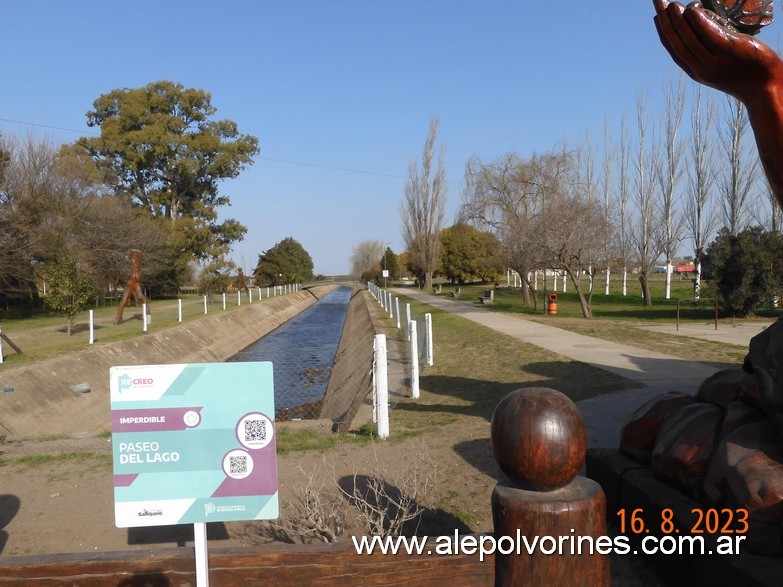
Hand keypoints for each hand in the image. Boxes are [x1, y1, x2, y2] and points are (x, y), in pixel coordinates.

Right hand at [653, 0, 782, 103]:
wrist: (767, 87)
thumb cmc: (750, 74)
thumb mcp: (725, 65)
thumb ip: (712, 51)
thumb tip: (703, 30)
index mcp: (698, 72)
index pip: (675, 51)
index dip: (664, 33)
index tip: (658, 17)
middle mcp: (702, 69)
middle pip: (678, 43)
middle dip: (666, 22)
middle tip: (658, 2)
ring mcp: (714, 62)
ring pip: (690, 39)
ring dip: (678, 20)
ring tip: (672, 4)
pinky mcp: (729, 52)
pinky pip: (710, 35)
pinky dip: (699, 22)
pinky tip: (692, 10)